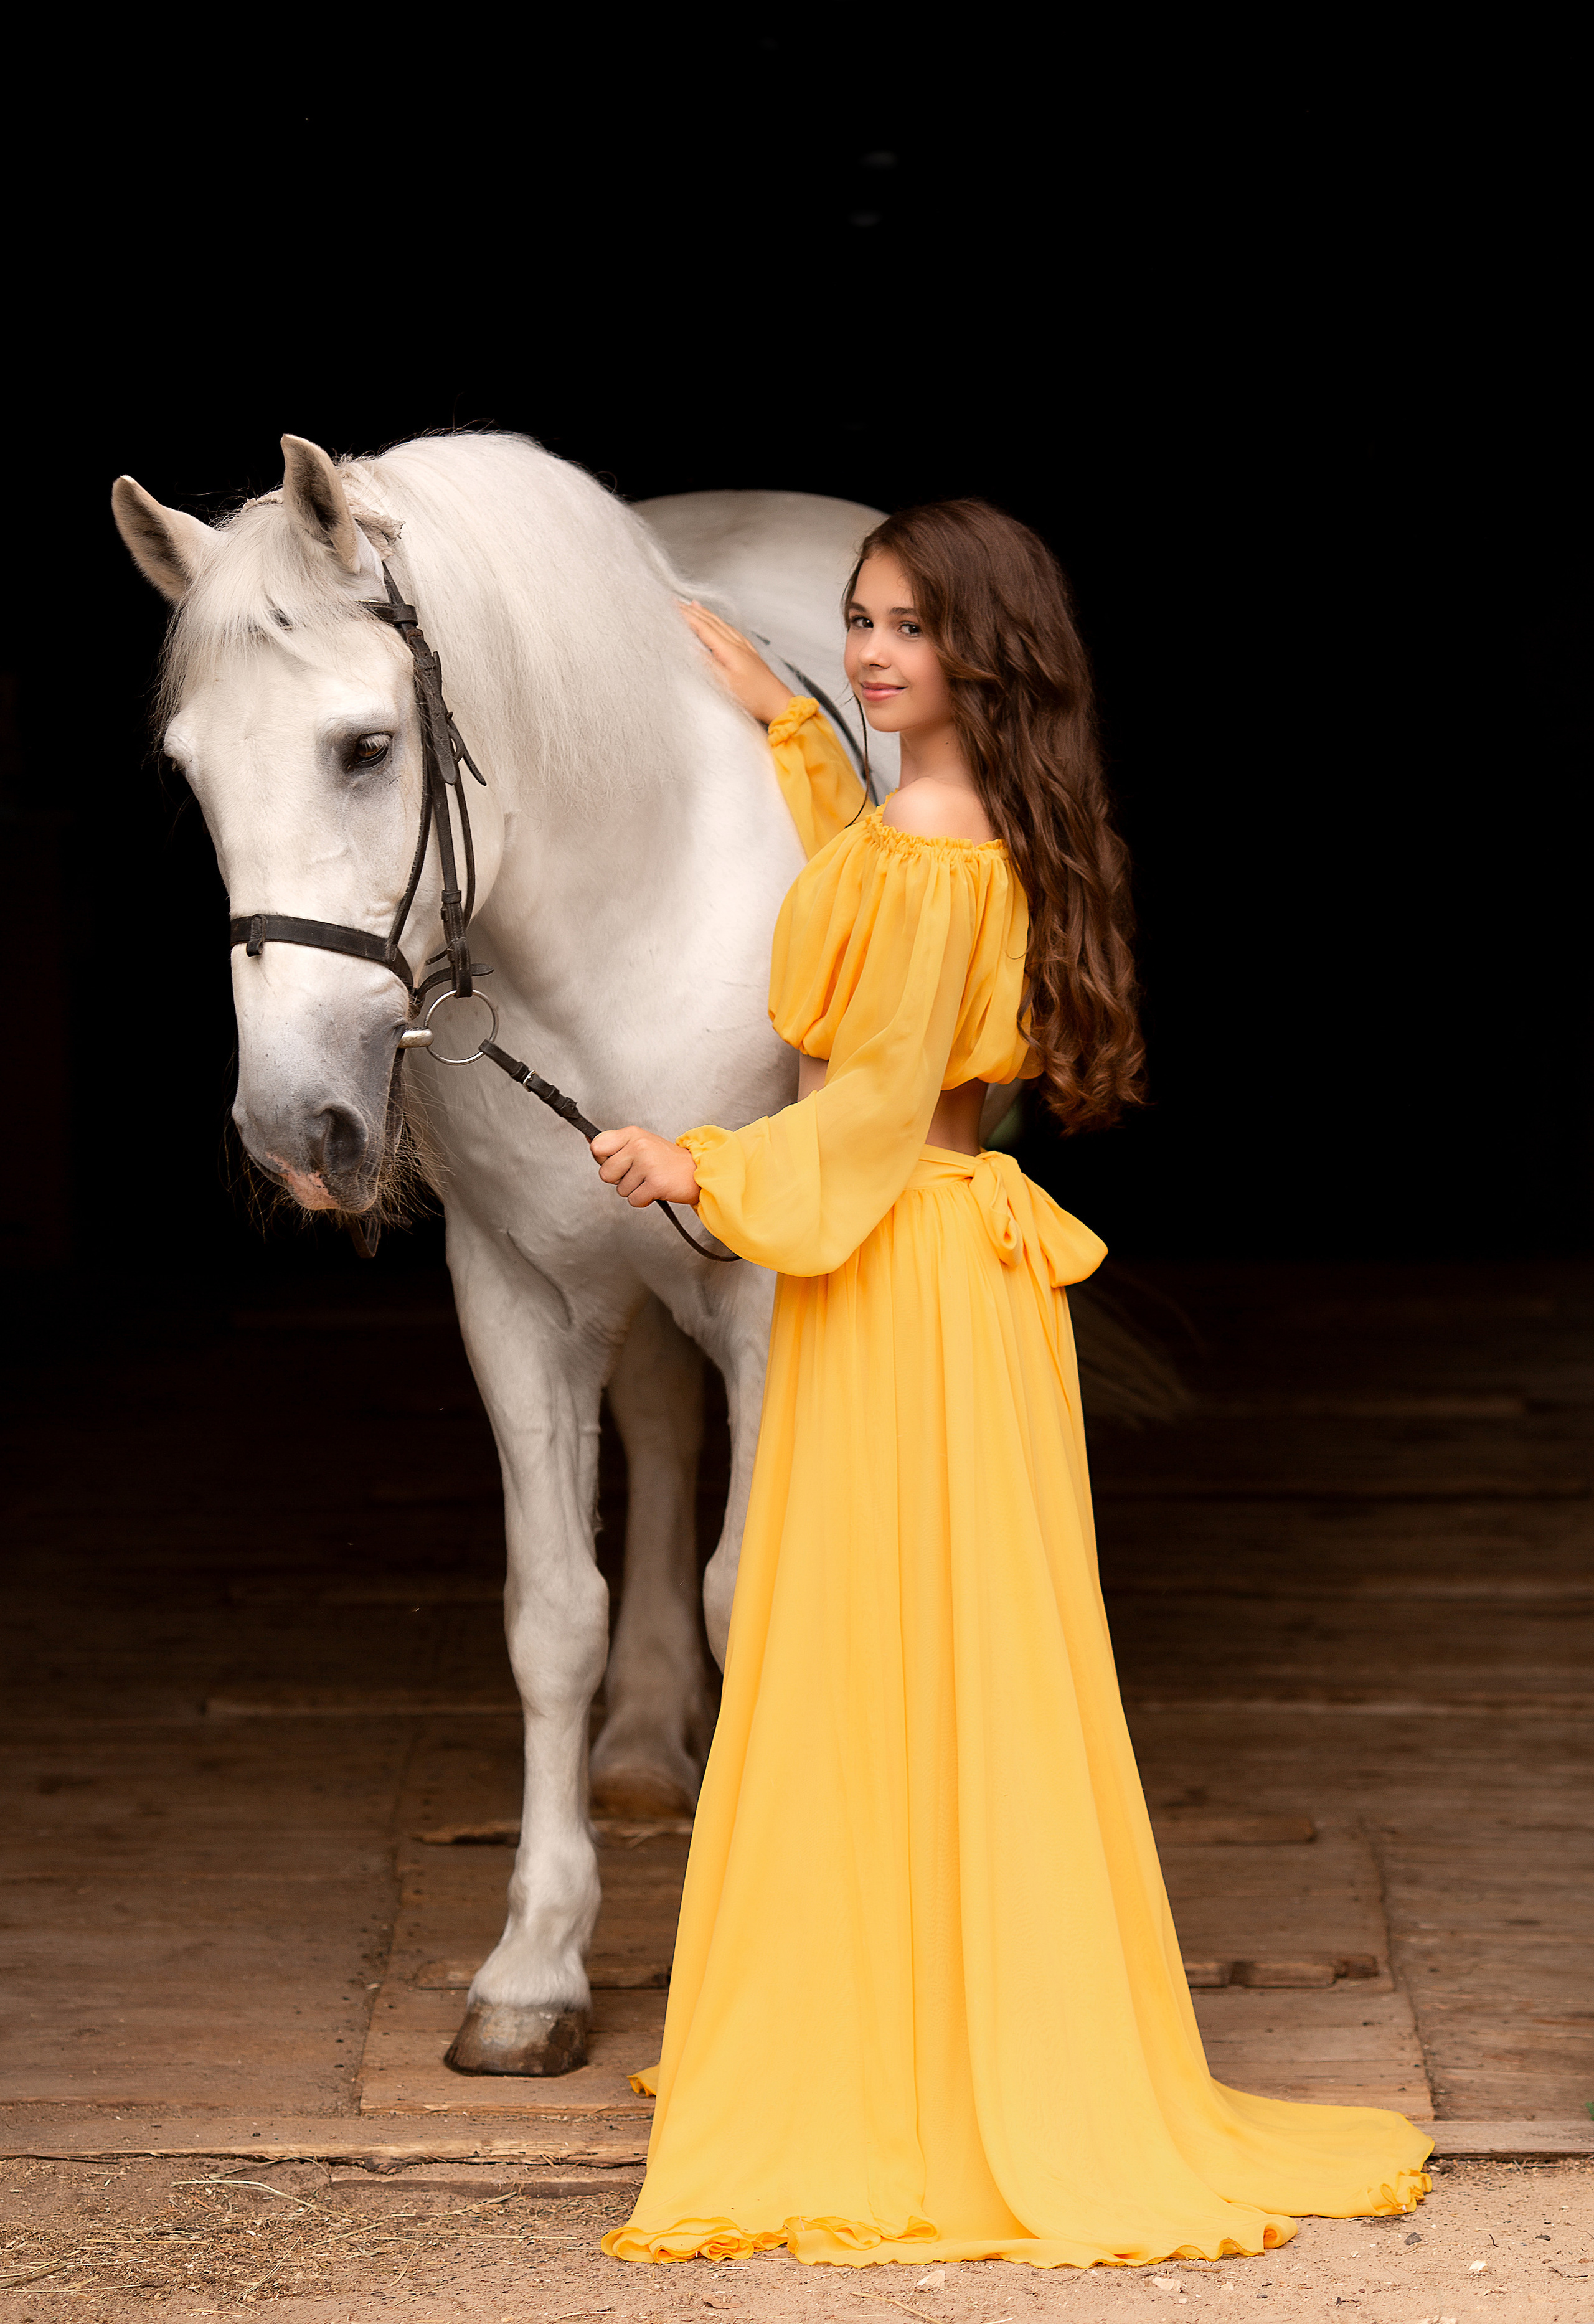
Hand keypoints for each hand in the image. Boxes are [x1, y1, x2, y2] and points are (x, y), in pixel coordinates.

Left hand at [591, 1126, 701, 1208]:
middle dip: (619, 1180)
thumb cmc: (666, 1160)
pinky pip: (633, 1200)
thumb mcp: (641, 1142)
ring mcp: (647, 1164)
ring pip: (620, 1190)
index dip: (603, 1160)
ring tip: (650, 1179)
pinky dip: (643, 1200)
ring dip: (634, 1190)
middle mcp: (638, 1146)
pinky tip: (655, 1189)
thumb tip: (589, 1141)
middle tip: (638, 1173)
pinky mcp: (655, 1183)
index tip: (618, 1162)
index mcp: (632, 1134)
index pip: (597, 1147)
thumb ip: (616, 1144)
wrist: (696, 1170)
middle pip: (605, 1174)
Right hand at [680, 601, 794, 724]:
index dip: (686, 615)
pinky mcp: (749, 654)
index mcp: (729, 650)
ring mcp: (744, 648)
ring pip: (721, 624)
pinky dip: (721, 623)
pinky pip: (731, 631)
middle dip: (692, 610)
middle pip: (711, 622)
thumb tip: (690, 647)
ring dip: (706, 614)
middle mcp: (737, 644)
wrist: (778, 704)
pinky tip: (720, 623)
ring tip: (693, 605)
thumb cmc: (754, 698)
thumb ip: (708, 664)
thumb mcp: (726, 684)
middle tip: (676, 602)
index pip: (703, 627)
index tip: (672, 606)